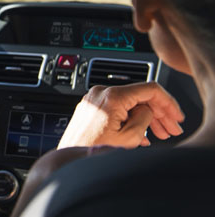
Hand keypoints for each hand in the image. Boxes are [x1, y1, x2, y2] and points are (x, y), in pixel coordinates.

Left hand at [58, 82, 184, 148]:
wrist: (70, 158)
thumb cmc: (94, 150)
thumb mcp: (130, 137)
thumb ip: (145, 118)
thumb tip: (148, 110)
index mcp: (113, 96)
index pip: (150, 89)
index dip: (168, 103)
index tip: (176, 116)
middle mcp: (101, 93)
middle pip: (140, 97)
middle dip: (159, 114)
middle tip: (172, 129)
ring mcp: (95, 99)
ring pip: (129, 103)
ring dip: (147, 118)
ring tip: (160, 134)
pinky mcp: (91, 108)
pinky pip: (117, 109)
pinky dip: (131, 119)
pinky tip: (142, 135)